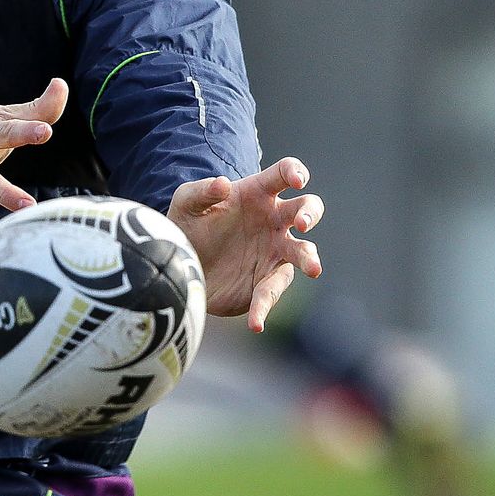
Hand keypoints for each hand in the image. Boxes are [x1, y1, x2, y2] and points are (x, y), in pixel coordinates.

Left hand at [169, 157, 323, 332]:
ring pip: (303, 251)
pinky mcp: (267, 281)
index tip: (298, 179)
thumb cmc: (189, 224)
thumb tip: (223, 184)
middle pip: (307, 208)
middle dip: (310, 213)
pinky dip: (264, 308)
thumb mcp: (186, 203)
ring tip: (313, 269)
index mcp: (258, 192)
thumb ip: (202, 191)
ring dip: (310, 258)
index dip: (295, 172)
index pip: (285, 173)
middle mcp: (274, 220)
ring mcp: (275, 251)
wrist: (181, 264)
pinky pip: (271, 293)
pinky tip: (255, 323)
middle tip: (301, 223)